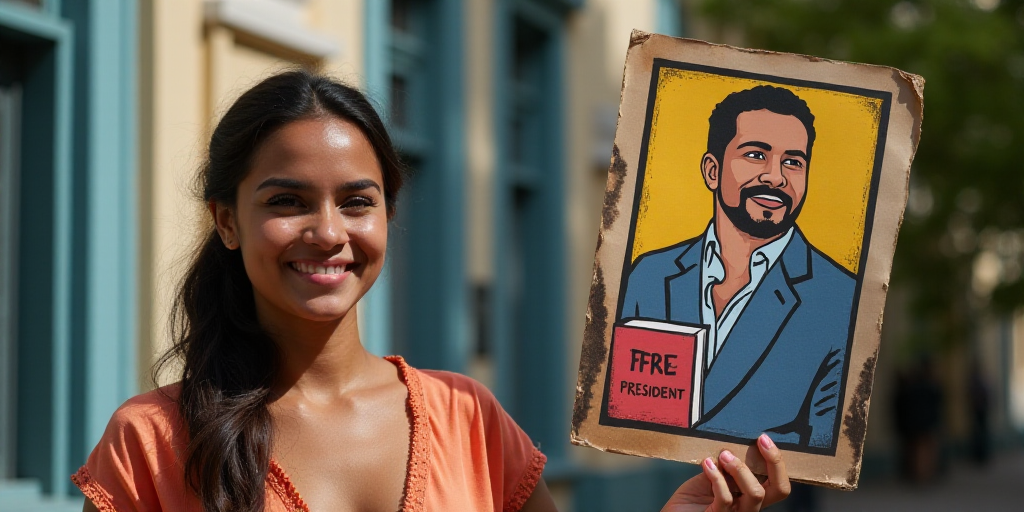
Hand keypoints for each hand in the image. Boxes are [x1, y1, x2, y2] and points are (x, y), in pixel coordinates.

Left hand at [660, 434, 790, 511]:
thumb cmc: (693, 498)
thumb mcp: (712, 476)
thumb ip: (725, 466)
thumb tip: (731, 444)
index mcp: (750, 496)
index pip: (779, 484)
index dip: (778, 462)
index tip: (764, 438)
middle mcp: (749, 507)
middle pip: (780, 490)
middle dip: (774, 462)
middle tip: (760, 441)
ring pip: (755, 493)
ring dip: (741, 468)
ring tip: (724, 455)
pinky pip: (725, 498)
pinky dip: (717, 477)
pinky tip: (707, 464)